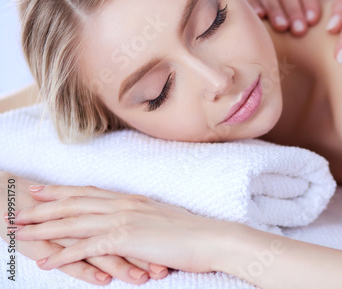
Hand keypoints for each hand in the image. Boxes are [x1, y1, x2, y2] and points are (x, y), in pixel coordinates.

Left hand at [14, 185, 231, 273]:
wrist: (211, 238)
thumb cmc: (192, 232)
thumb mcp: (164, 219)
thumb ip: (144, 218)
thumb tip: (135, 222)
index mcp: (132, 199)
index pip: (90, 192)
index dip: (64, 191)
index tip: (44, 190)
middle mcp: (124, 205)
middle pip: (76, 203)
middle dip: (45, 205)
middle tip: (20, 206)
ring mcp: (124, 220)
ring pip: (75, 222)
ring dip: (45, 228)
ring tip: (21, 232)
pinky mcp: (126, 239)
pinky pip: (87, 248)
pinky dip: (64, 255)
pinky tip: (46, 262)